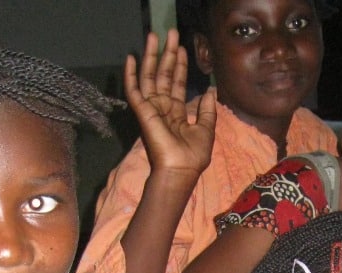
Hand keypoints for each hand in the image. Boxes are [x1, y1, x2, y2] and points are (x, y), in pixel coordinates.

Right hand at [125, 29, 215, 178]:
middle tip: (171, 33)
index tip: (182, 49)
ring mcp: (151, 109)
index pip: (176, 84)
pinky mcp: (143, 112)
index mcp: (176, 113)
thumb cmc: (193, 156)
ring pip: (149, 77)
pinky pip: (134, 90)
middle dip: (167, 54)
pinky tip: (131, 57)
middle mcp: (162, 108)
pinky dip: (131, 74)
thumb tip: (210, 91)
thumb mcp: (206, 130)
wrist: (180, 170)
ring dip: (151, 56)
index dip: (179, 66)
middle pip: (163, 75)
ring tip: (154, 36)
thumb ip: (207, 111)